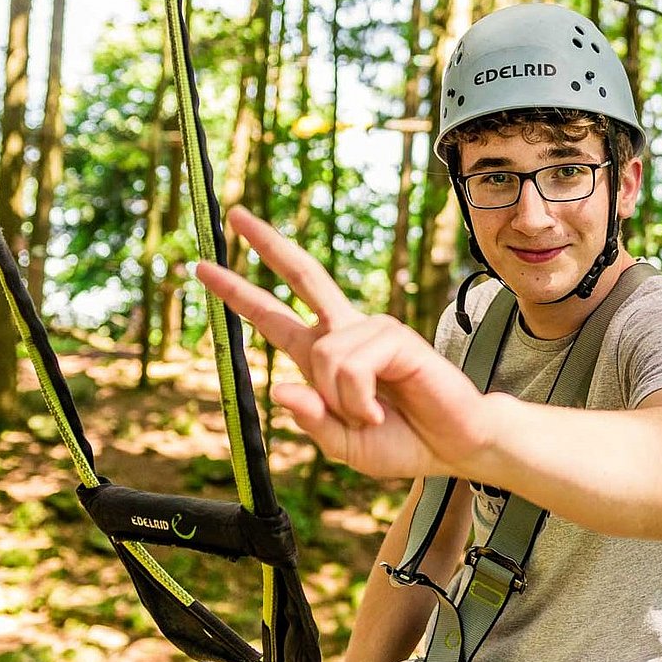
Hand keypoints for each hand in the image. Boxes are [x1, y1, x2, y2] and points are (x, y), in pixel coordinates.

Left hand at [196, 207, 490, 479]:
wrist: (456, 446)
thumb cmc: (405, 443)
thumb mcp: (344, 447)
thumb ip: (311, 423)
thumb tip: (280, 390)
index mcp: (325, 357)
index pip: (275, 316)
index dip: (239, 294)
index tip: (204, 269)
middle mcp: (346, 334)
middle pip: (304, 274)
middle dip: (267, 245)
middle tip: (234, 213)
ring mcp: (373, 330)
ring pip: (324, 356)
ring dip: (340, 402)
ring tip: (371, 417)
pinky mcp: (396, 337)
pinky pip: (352, 365)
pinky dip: (359, 399)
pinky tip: (381, 410)